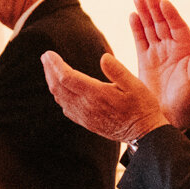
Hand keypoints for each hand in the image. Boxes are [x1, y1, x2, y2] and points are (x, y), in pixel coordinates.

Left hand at [42, 50, 170, 144]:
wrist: (144, 134)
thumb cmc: (142, 107)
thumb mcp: (136, 85)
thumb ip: (118, 71)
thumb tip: (103, 57)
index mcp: (97, 94)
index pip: (66, 77)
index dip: (55, 65)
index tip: (48, 54)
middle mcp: (87, 106)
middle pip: (58, 87)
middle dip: (49, 70)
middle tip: (45, 57)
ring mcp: (85, 116)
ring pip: (60, 97)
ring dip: (52, 82)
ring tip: (50, 69)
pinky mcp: (86, 123)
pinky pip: (66, 108)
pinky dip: (59, 95)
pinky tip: (61, 89)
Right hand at [129, 0, 189, 129]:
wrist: (170, 117)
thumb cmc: (188, 101)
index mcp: (187, 50)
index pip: (178, 27)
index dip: (171, 14)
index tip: (164, 2)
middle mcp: (173, 48)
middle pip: (163, 22)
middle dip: (155, 6)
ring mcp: (158, 52)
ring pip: (150, 27)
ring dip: (144, 12)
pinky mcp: (145, 60)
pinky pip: (140, 39)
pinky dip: (136, 27)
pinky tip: (132, 15)